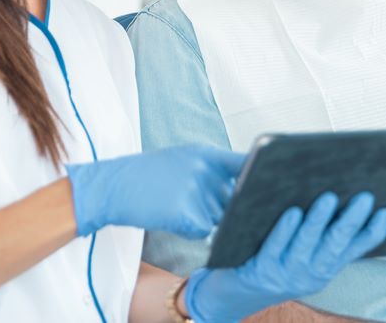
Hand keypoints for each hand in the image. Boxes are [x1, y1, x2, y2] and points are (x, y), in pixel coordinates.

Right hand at [66, 145, 244, 236]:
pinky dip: (188, 231)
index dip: (260, 175)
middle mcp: (205, 170)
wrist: (113, 186)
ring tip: (174, 205)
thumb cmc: (147, 175)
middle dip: (223, 206)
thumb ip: (210, 171)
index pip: (245, 164)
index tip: (272, 183)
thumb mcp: (181, 159)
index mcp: (206, 154)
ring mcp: (196, 191)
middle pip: (233, 199)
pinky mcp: (186, 213)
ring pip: (217, 218)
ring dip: (202, 219)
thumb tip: (241, 189)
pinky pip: (201, 231)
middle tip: (193, 201)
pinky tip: (168, 217)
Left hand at [184, 191, 385, 322]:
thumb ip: (321, 233)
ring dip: (319, 221)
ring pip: (306, 245)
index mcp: (324, 268)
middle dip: (350, 221)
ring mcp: (286, 274)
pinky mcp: (261, 271)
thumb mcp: (304, 253)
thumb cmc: (273, 261)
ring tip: (328, 198)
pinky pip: (275, 248)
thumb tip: (338, 193)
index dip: (372, 233)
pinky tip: (291, 213)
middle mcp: (310, 275)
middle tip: (364, 197)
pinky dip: (284, 230)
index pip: (355, 250)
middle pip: (334, 245)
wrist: (233, 292)